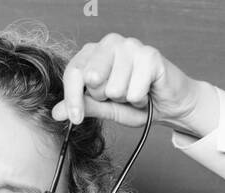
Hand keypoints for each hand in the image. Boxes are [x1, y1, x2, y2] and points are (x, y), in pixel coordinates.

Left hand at [51, 33, 204, 129]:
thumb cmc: (135, 102)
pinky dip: (140, 99)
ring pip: (114, 88)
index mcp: (93, 53)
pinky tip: (146, 90)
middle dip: (105, 96)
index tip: (76, 118)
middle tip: (118, 94)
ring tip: (134, 91)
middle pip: (92, 79)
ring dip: (126, 98)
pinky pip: (134, 91)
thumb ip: (83, 105)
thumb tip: (56, 112)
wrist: (168, 103)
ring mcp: (130, 45)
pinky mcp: (150, 55)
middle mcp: (110, 43)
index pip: (73, 73)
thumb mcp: (104, 107)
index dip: (72, 98)